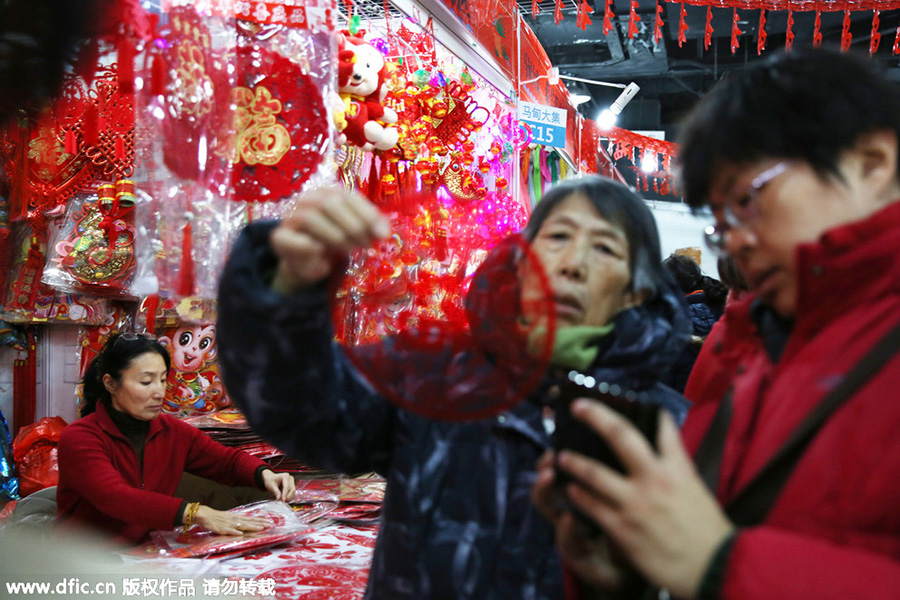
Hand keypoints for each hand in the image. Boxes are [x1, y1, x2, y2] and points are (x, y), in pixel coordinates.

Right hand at [192, 506, 268, 535]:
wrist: (206, 515)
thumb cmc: (218, 517)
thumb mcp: (230, 516)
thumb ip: (238, 518)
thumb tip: (247, 518)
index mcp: (237, 517)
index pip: (251, 518)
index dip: (260, 520)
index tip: (269, 521)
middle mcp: (235, 520)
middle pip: (250, 521)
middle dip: (260, 523)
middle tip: (270, 524)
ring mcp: (229, 524)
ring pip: (243, 526)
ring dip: (252, 527)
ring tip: (261, 528)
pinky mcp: (222, 529)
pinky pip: (229, 531)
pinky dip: (235, 532)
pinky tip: (240, 533)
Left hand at [261, 469, 295, 501]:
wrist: (270, 478)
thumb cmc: (270, 480)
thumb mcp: (271, 486)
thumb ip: (276, 492)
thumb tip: (279, 498)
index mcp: (285, 476)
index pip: (287, 486)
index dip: (285, 494)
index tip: (283, 500)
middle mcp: (290, 478)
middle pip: (292, 489)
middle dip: (288, 496)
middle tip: (283, 502)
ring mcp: (292, 482)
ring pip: (293, 491)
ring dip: (289, 497)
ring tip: (283, 501)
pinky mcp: (292, 485)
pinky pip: (292, 492)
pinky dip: (289, 497)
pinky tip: (284, 499)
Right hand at [270, 186, 390, 292]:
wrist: (309, 262)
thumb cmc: (334, 240)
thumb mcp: (356, 231)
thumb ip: (370, 226)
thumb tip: (384, 233)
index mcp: (327, 192)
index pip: (348, 196)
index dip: (367, 214)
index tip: (382, 235)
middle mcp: (308, 198)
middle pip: (329, 203)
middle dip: (352, 224)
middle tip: (365, 244)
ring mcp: (291, 216)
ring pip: (310, 217)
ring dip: (334, 235)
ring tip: (348, 249)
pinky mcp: (280, 237)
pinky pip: (293, 238)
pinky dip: (309, 245)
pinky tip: (321, 252)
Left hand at [550, 399, 733, 598]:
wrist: (714, 568)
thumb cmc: (708, 531)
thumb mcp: (697, 490)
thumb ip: (677, 469)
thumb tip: (662, 453)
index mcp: (677, 467)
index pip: (662, 426)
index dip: (647, 410)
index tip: (631, 399)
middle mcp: (654, 477)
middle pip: (620, 434)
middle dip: (596, 416)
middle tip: (578, 406)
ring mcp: (634, 501)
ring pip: (594, 472)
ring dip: (574, 461)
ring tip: (561, 455)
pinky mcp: (621, 526)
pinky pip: (591, 505)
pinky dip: (578, 495)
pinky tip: (570, 490)